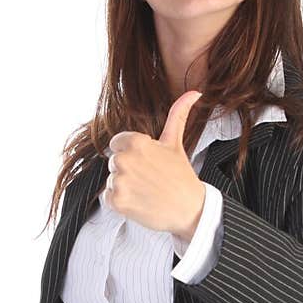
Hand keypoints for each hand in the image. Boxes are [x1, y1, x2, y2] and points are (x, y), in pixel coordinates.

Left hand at [106, 90, 206, 240]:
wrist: (189, 210)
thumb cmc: (182, 177)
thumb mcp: (176, 143)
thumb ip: (178, 115)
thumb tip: (194, 92)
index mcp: (136, 143)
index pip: (117, 144)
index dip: (131, 154)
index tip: (147, 164)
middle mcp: (124, 160)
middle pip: (114, 162)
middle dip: (128, 170)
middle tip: (149, 179)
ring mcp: (119, 181)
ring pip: (111, 180)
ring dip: (124, 187)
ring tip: (145, 191)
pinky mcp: (116, 201)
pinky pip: (108, 198)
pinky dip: (121, 202)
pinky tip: (139, 202)